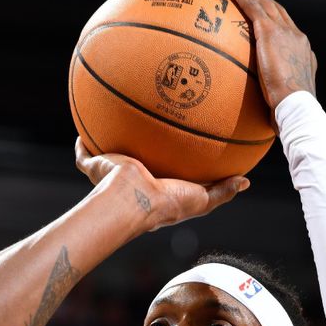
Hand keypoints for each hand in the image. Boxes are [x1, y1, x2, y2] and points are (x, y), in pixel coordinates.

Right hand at [74, 138, 249, 231]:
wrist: (135, 200)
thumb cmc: (167, 203)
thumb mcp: (202, 199)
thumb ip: (222, 191)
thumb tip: (245, 182)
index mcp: (157, 186)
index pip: (162, 171)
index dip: (167, 160)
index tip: (176, 147)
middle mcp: (134, 179)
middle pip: (135, 161)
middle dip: (138, 149)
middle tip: (145, 131)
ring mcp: (112, 173)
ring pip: (108, 155)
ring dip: (109, 142)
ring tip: (111, 121)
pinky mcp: (96, 166)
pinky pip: (83, 153)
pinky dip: (80, 144)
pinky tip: (80, 129)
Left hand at [226, 0, 317, 109]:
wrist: (299, 108)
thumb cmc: (290, 116)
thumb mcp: (283, 105)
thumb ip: (273, 100)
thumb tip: (263, 113)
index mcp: (301, 52)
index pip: (286, 30)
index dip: (273, 20)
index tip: (261, 18)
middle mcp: (296, 36)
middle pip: (275, 10)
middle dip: (260, 0)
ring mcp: (285, 31)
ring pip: (263, 2)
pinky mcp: (270, 31)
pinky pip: (250, 5)